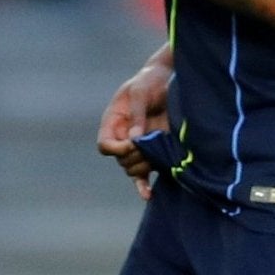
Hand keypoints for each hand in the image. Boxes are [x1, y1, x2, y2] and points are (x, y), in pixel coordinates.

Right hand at [97, 57, 171, 199]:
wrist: (170, 79)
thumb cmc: (151, 80)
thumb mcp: (141, 92)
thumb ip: (137, 114)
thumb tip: (136, 139)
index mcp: (113, 122)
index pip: (105, 145)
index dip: (117, 149)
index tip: (133, 144)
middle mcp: (123, 137)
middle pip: (121, 160)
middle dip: (135, 157)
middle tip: (152, 145)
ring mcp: (138, 146)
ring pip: (133, 169)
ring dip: (144, 166)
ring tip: (158, 154)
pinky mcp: (154, 151)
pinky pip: (144, 174)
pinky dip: (143, 185)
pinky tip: (148, 195)